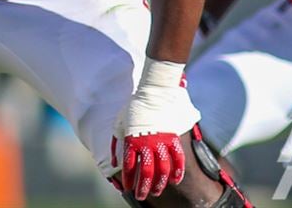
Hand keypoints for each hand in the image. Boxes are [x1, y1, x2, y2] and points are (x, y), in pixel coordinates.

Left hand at [112, 61, 199, 200]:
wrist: (152, 94)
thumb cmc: (132, 109)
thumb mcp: (118, 125)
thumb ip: (115, 144)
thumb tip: (114, 161)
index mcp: (131, 141)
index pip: (130, 168)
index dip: (129, 180)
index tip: (128, 189)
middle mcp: (147, 144)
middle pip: (147, 173)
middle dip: (144, 187)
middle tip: (142, 196)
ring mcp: (161, 142)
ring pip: (163, 169)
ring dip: (160, 183)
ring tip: (157, 191)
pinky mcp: (173, 138)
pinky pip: (178, 159)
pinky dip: (177, 171)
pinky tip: (174, 180)